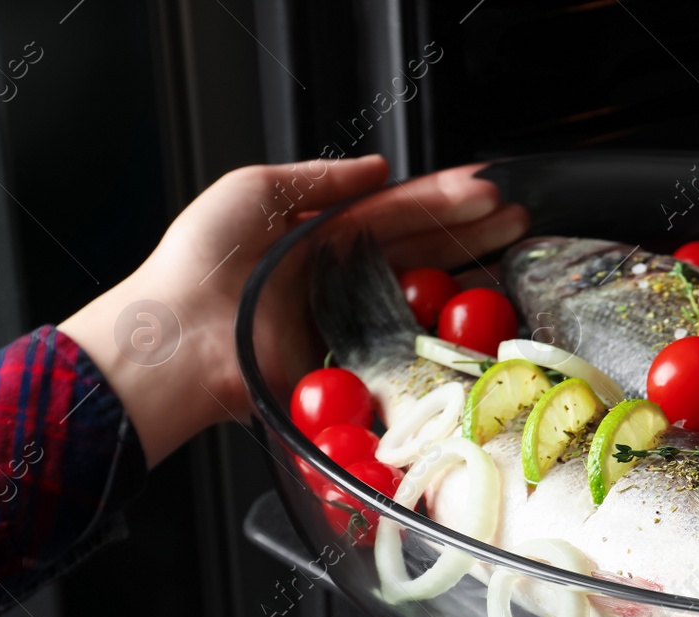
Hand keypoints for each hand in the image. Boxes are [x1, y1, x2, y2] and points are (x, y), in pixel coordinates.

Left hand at [58, 155, 528, 466]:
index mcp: (322, 237)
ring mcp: (355, 324)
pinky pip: (411, 347)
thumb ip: (317, 178)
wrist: (179, 339)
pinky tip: (483, 316)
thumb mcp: (253, 191)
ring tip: (515, 255)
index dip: (444, 198)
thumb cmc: (201, 264)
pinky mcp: (358, 367)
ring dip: (473, 275)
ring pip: (426, 294)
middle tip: (519, 219)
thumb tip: (377, 167)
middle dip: (473, 231)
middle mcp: (344, 280)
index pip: (397, 211)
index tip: (486, 188)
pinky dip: (450, 333)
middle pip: (423, 250)